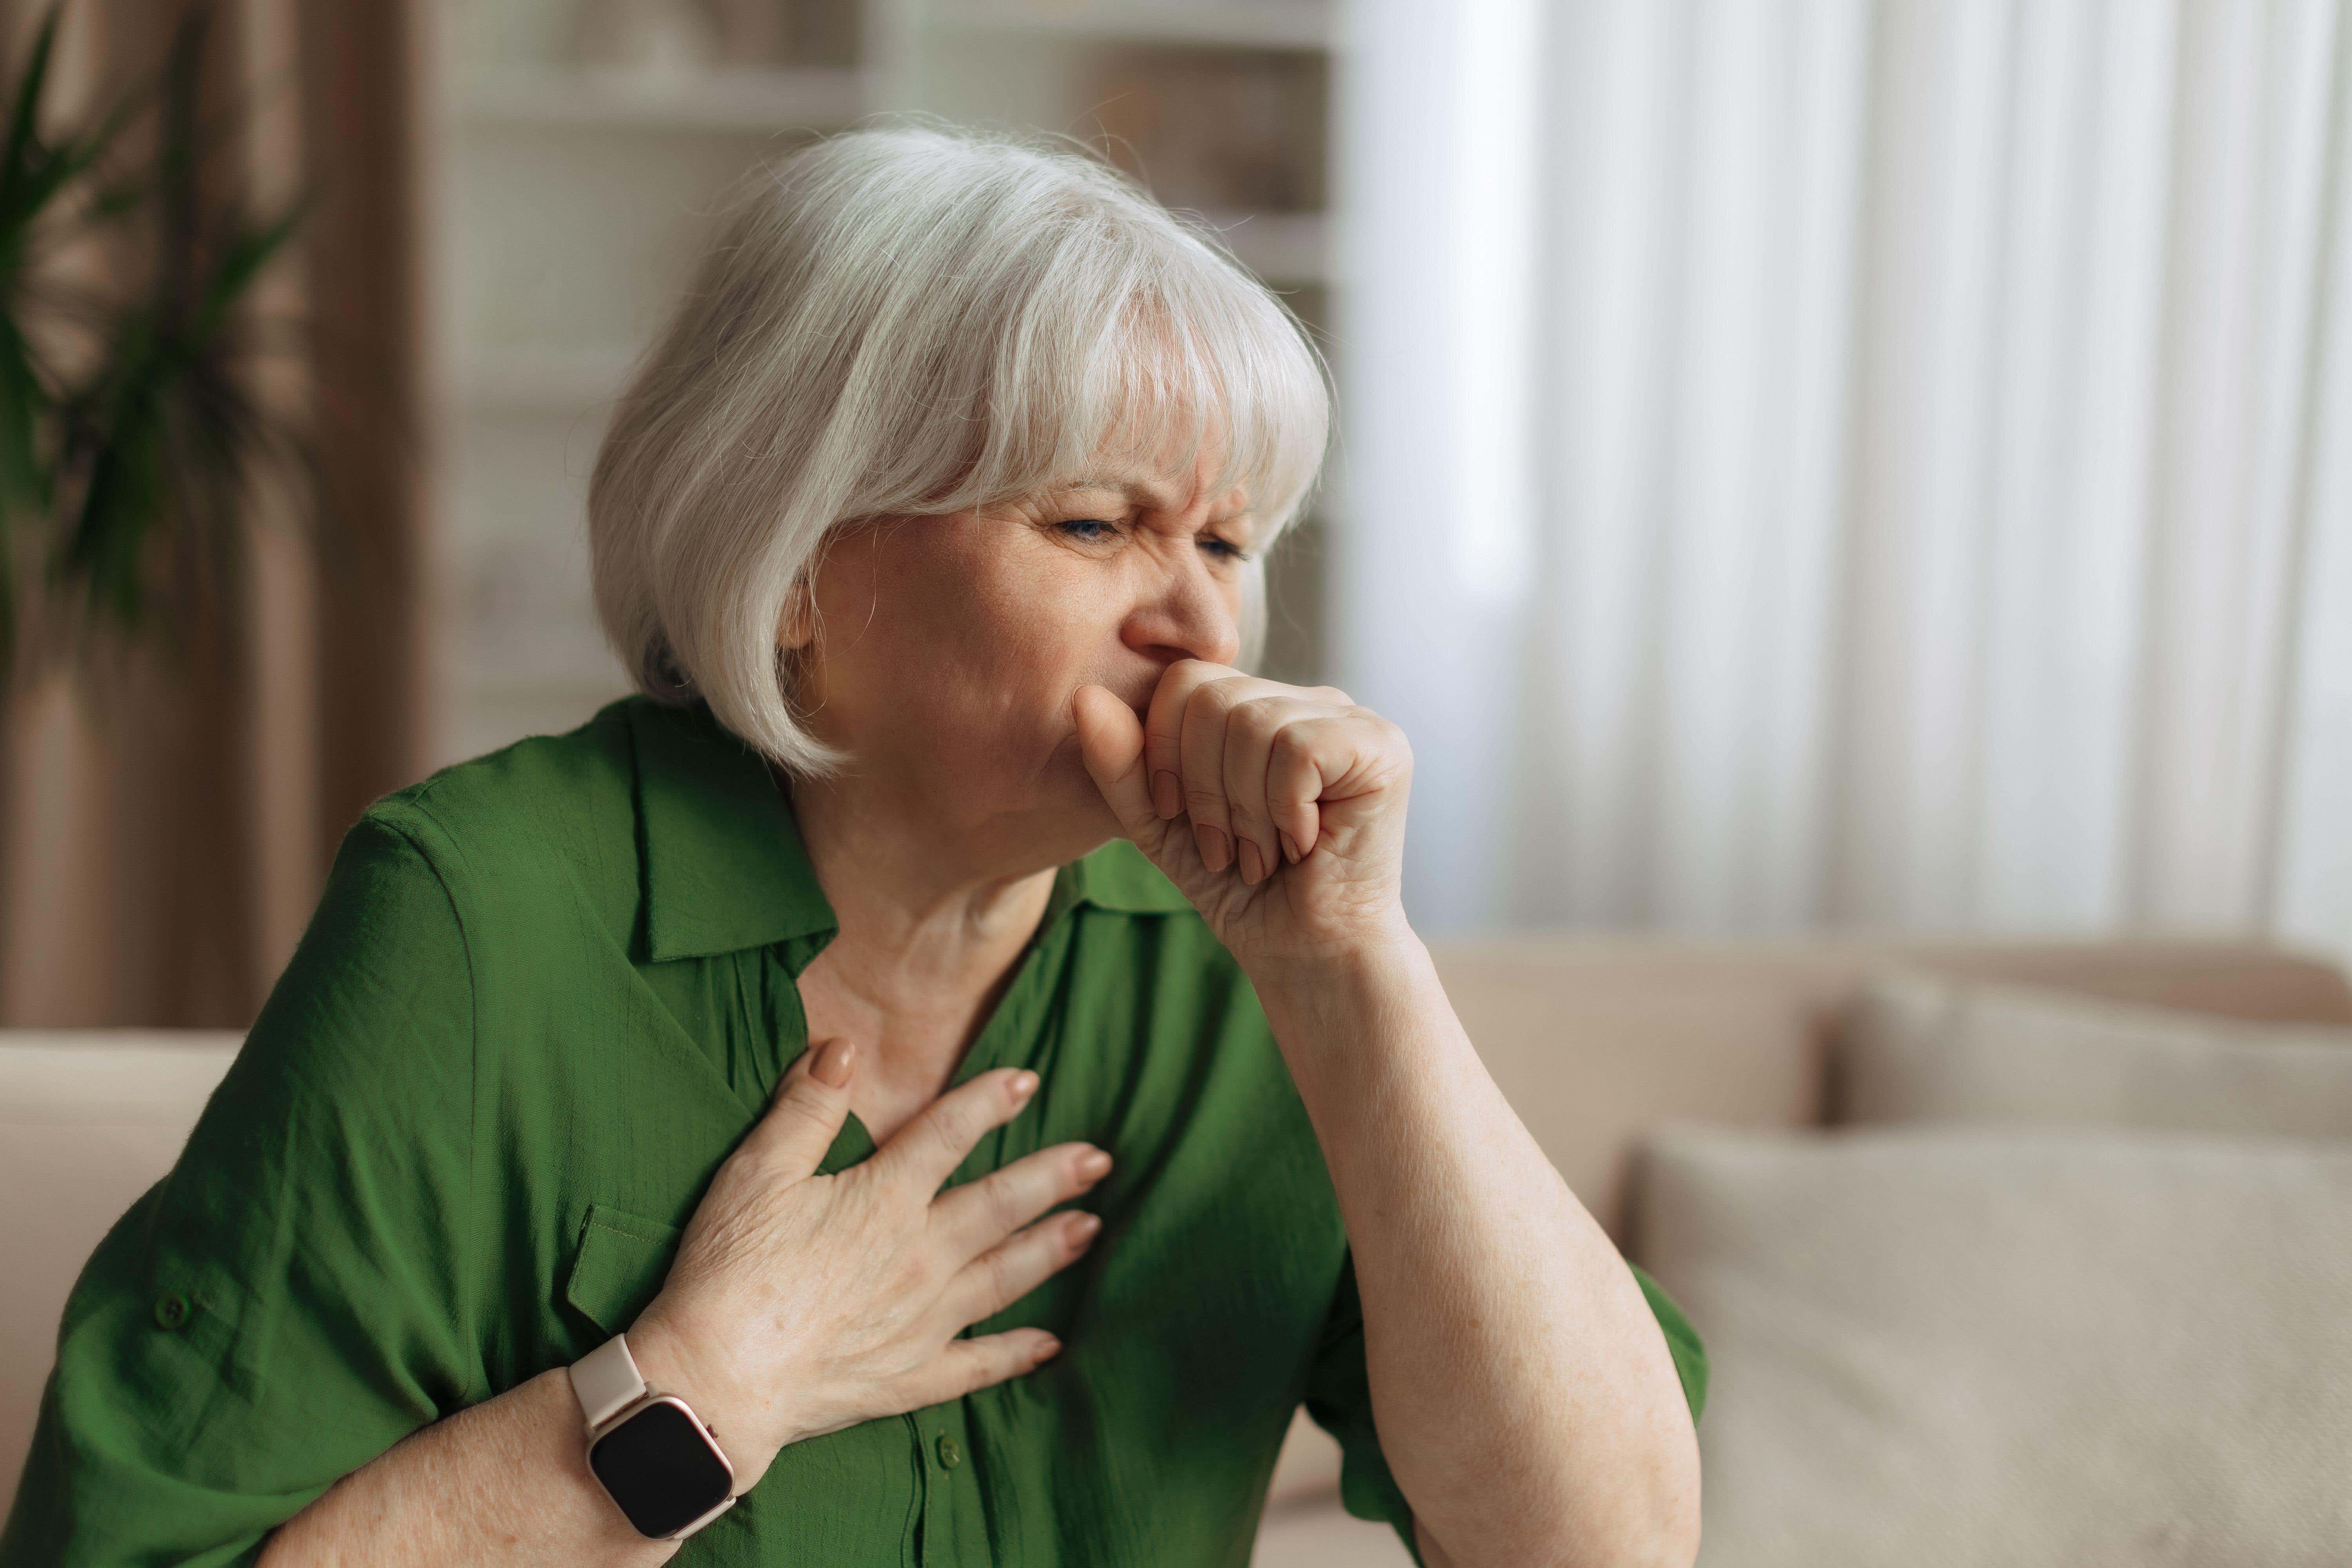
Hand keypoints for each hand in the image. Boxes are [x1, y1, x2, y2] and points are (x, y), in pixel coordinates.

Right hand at [627, 1039, 1108, 1486]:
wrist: (716, 1381)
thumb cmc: (729, 1272)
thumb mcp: (757, 1172)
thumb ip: (805, 1108)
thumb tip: (842, 1048)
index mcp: (885, 1200)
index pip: (949, 1134)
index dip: (990, 1102)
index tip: (1029, 1081)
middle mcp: (920, 1256)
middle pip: (1001, 1206)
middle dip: (1054, 1178)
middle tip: (1101, 1160)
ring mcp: (923, 1321)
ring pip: (1005, 1277)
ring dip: (1051, 1249)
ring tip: (1092, 1228)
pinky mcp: (911, 1377)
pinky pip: (979, 1364)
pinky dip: (1017, 1354)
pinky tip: (1051, 1344)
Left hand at [1071, 660, 1413, 965]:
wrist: (1305, 954)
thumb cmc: (1238, 889)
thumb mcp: (1158, 822)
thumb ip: (1120, 763)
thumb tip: (1083, 695)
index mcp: (1261, 705)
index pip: (1185, 681)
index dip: (1164, 752)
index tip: (1180, 818)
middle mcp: (1311, 699)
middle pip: (1214, 697)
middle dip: (1203, 789)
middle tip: (1228, 847)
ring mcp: (1352, 718)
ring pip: (1253, 723)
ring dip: (1244, 811)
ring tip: (1263, 854)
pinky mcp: (1382, 747)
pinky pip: (1298, 750)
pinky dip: (1284, 811)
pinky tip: (1302, 846)